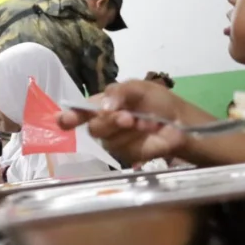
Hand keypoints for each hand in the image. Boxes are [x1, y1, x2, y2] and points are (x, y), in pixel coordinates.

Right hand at [59, 81, 189, 163]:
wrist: (181, 120)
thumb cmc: (157, 101)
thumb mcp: (138, 87)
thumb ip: (119, 92)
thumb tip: (102, 107)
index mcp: (102, 106)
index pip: (79, 112)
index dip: (69, 117)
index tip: (63, 120)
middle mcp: (104, 126)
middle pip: (94, 128)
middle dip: (110, 122)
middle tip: (128, 117)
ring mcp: (115, 143)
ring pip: (110, 141)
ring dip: (130, 131)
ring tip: (146, 123)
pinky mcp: (129, 156)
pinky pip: (127, 150)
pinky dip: (141, 141)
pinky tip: (150, 134)